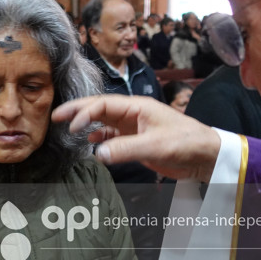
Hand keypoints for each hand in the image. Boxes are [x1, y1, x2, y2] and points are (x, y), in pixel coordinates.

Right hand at [52, 95, 220, 180]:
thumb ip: (126, 149)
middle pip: (99, 108)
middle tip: (55, 117)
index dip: (84, 112)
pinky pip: (113, 136)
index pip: (103, 104)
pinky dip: (100, 139)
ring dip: (87, 125)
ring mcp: (134, 126)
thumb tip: (98, 153)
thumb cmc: (186, 142)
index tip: (71, 126)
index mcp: (137, 106)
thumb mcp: (156, 145)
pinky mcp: (137, 140)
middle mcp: (133, 113)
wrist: (205, 155)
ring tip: (68, 130)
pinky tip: (91, 143)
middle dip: (77, 111)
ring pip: (104, 122)